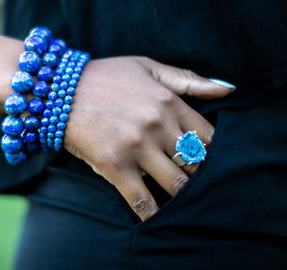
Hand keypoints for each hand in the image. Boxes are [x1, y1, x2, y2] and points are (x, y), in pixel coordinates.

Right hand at [64, 56, 231, 220]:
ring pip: (176, 183)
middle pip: (195, 163)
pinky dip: (153, 215)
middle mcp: (157, 126)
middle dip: (196, 173)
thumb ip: (188, 79)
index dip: (210, 151)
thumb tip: (228, 89)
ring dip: (180, 193)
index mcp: (168, 102)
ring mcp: (136, 148)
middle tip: (189, 177)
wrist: (58, 91)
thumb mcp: (148, 67)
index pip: (208, 137)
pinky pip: (142, 200)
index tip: (202, 156)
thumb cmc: (106, 76)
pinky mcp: (115, 167)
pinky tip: (157, 220)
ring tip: (177, 195)